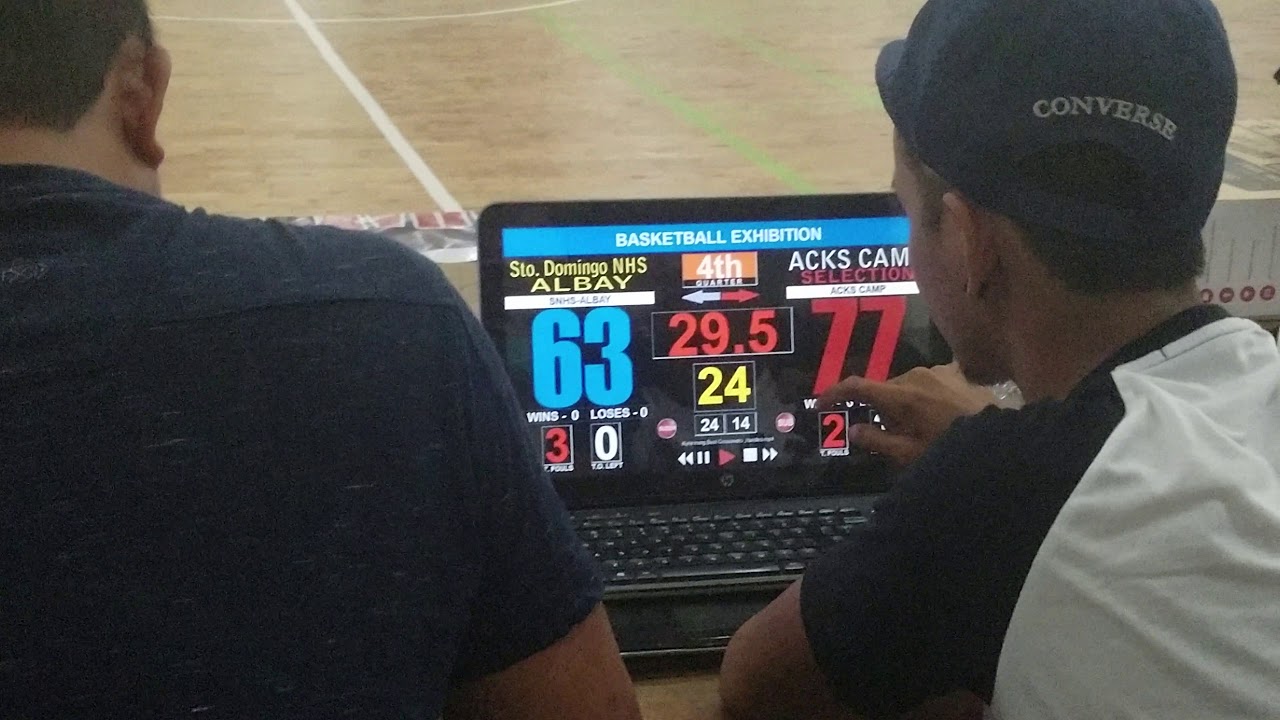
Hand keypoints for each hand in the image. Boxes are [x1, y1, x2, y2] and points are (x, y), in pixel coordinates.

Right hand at [817, 364, 997, 466]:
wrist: (999, 444)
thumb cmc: (949, 451)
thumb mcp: (908, 455)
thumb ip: (876, 441)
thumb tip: (853, 430)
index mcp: (900, 395)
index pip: (856, 386)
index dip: (834, 393)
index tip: (821, 404)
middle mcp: (916, 375)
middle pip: (885, 389)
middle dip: (882, 409)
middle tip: (893, 435)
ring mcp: (939, 371)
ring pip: (909, 386)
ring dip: (908, 403)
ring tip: (923, 429)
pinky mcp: (958, 373)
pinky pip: (933, 382)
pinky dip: (928, 396)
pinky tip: (941, 413)